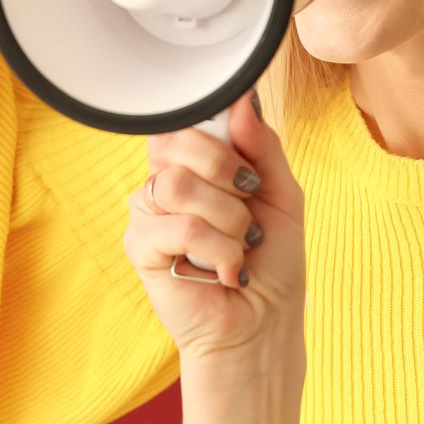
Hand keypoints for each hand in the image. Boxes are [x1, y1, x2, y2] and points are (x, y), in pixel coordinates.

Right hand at [124, 93, 305, 376]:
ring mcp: (148, 214)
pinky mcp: (141, 249)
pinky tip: (226, 271)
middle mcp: (165, 182)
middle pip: (174, 142)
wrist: (264, 323)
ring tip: (241, 245)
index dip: (218, 137)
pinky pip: (178, 227)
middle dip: (227, 172)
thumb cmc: (270, 261)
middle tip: (248, 204)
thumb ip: (263, 145)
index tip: (249, 170)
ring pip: (177, 184)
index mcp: (193, 164)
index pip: (185, 120)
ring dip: (227, 219)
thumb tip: (243, 100)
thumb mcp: (282, 194)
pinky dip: (218, 250)